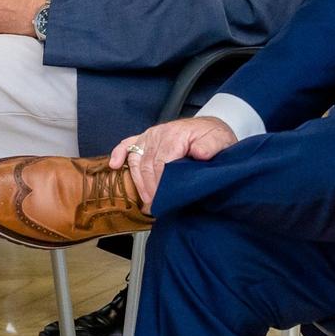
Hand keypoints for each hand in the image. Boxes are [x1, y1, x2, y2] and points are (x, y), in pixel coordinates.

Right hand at [108, 117, 239, 209]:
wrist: (212, 128)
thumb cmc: (215, 138)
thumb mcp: (221, 141)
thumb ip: (210, 147)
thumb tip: (199, 153)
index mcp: (175, 135)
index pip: (160, 163)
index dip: (160, 185)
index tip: (163, 202)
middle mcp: (159, 133)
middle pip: (146, 164)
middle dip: (149, 188)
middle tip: (156, 207)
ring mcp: (151, 135)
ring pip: (136, 159)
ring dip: (138, 181)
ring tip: (146, 199)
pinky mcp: (146, 137)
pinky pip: (128, 144)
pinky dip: (118, 154)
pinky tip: (114, 166)